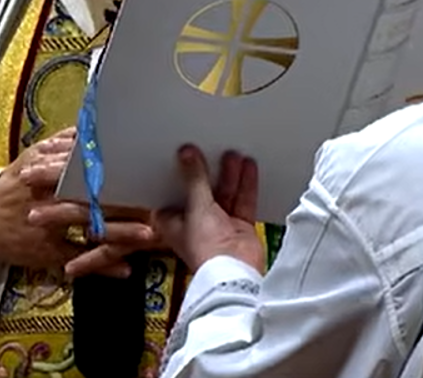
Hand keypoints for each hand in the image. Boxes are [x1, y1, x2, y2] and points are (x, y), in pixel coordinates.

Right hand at [0, 128, 156, 277]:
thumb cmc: (9, 189)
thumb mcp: (31, 158)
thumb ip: (60, 144)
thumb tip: (85, 128)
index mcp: (50, 170)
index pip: (89, 169)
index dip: (118, 170)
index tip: (145, 168)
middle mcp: (51, 196)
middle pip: (95, 197)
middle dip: (127, 200)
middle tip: (157, 201)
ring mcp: (50, 226)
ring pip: (90, 228)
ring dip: (120, 232)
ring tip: (149, 235)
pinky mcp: (47, 250)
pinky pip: (79, 258)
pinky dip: (102, 265)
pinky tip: (124, 269)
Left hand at [154, 145, 263, 273]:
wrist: (233, 274)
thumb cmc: (204, 249)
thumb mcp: (196, 206)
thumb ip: (195, 179)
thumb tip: (186, 154)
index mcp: (174, 222)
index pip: (174, 194)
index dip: (178, 176)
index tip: (182, 154)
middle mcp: (196, 224)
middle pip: (201, 191)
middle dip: (208, 172)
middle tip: (211, 148)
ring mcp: (219, 225)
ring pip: (224, 194)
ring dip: (229, 175)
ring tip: (232, 153)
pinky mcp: (240, 227)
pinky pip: (243, 202)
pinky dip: (246, 185)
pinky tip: (249, 167)